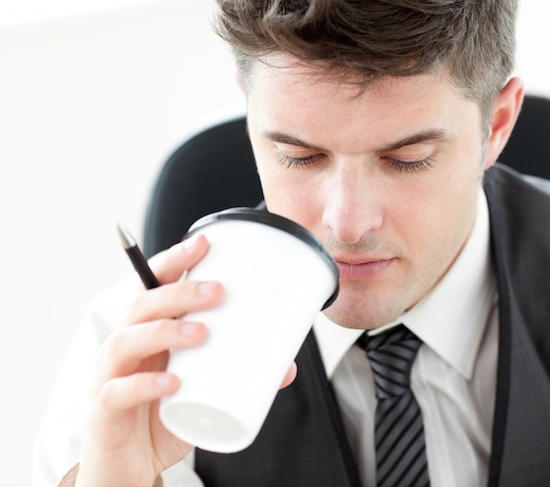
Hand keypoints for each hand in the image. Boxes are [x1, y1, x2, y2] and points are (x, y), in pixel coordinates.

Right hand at [76, 234, 296, 486]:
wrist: (128, 466)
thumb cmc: (162, 414)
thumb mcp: (202, 388)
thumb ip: (238, 374)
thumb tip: (286, 366)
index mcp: (147, 333)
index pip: (154, 286)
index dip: (174, 261)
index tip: (205, 242)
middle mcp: (125, 348)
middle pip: (141, 305)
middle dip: (179, 292)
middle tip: (219, 291)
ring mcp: (109, 378)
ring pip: (124, 341)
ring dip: (164, 330)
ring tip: (201, 332)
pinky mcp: (104, 412)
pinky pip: (116, 393)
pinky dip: (143, 385)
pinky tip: (172, 382)